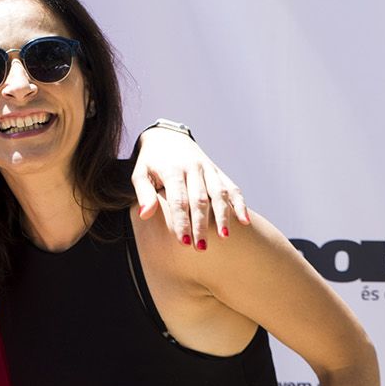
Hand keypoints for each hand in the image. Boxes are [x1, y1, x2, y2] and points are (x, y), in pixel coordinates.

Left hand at [131, 127, 249, 245]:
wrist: (167, 138)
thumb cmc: (150, 162)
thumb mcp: (140, 173)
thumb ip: (143, 194)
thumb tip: (145, 215)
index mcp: (172, 170)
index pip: (179, 200)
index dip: (182, 221)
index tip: (184, 242)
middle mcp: (193, 168)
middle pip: (200, 199)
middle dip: (202, 224)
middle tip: (202, 247)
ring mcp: (208, 169)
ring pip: (219, 193)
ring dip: (223, 216)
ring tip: (225, 237)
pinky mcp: (218, 171)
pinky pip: (232, 187)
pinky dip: (239, 204)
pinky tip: (245, 222)